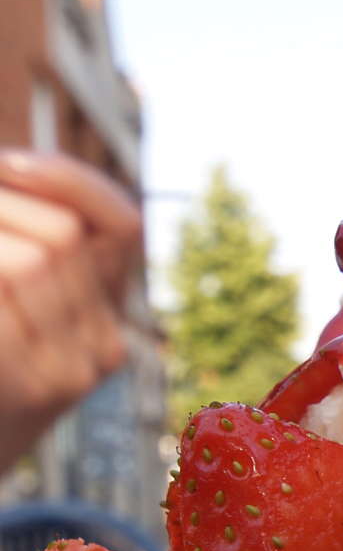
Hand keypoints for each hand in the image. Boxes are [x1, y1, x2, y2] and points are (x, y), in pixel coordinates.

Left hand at [0, 150, 143, 473]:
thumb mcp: (17, 308)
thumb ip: (28, 251)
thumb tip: (13, 172)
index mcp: (105, 315)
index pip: (122, 224)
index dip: (73, 180)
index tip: (9, 163)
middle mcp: (104, 344)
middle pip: (63, 235)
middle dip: (1, 205)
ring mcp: (72, 371)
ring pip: (26, 261)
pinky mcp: (34, 388)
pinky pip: (0, 310)